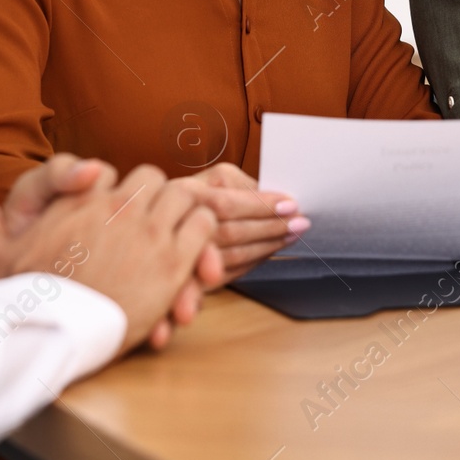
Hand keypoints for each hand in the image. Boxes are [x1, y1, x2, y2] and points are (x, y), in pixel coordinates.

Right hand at [0, 164, 219, 355]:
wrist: (55, 333)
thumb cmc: (27, 298)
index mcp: (80, 203)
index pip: (109, 173)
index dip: (115, 190)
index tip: (115, 207)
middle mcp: (117, 209)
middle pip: (152, 178)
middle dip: (154, 195)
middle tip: (154, 217)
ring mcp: (149, 233)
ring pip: (183, 195)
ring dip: (183, 209)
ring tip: (178, 229)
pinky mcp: (173, 261)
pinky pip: (203, 225)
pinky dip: (203, 231)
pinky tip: (195, 250)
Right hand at [186, 162, 306, 283]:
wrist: (159, 229)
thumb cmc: (197, 198)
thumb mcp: (212, 180)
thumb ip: (240, 186)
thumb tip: (279, 198)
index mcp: (183, 195)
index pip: (226, 203)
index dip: (261, 206)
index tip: (291, 205)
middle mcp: (178, 226)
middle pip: (230, 232)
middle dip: (270, 228)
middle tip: (300, 223)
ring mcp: (181, 257)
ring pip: (231, 256)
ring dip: (267, 247)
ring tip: (292, 236)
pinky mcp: (191, 279)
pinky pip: (228, 274)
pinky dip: (253, 263)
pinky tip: (269, 252)